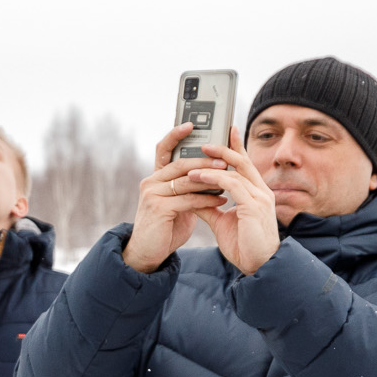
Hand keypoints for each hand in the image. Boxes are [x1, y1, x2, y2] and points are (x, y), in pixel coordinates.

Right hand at [120, 125, 229, 273]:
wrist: (147, 253)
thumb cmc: (165, 227)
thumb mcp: (177, 202)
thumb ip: (187, 188)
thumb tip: (210, 174)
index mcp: (155, 178)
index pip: (164, 150)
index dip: (175, 135)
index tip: (191, 124)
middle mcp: (150, 182)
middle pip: (181, 164)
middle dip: (205, 160)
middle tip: (226, 160)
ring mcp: (152, 194)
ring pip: (187, 181)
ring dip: (210, 180)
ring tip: (229, 179)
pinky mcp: (158, 208)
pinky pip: (188, 199)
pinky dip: (206, 200)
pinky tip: (221, 201)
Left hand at [180, 141, 281, 275]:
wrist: (258, 266)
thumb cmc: (244, 245)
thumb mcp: (222, 222)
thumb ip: (209, 206)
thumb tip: (193, 196)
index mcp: (256, 194)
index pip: (245, 166)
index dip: (236, 148)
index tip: (226, 133)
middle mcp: (261, 192)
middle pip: (243, 161)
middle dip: (224, 148)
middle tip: (204, 142)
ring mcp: (260, 198)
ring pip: (235, 171)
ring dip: (211, 166)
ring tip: (191, 164)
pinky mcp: (254, 206)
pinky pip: (232, 185)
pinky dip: (214, 180)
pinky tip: (198, 178)